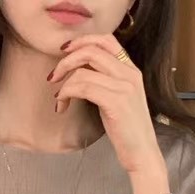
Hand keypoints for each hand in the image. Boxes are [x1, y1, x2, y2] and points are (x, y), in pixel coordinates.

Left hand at [48, 34, 166, 186]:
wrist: (142, 153)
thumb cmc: (126, 131)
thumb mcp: (117, 99)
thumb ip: (105, 81)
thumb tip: (78, 72)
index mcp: (131, 70)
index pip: (106, 40)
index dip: (82, 41)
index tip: (64, 52)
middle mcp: (129, 74)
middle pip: (91, 50)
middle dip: (66, 61)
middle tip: (53, 77)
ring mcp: (124, 87)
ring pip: (83, 71)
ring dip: (64, 83)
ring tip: (59, 99)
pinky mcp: (116, 102)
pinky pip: (83, 88)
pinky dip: (67, 94)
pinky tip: (62, 106)